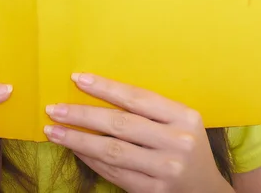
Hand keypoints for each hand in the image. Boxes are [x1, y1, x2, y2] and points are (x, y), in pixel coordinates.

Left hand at [44, 74, 229, 192]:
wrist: (207, 191)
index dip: (105, 87)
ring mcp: (166, 168)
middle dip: (83, 114)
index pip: (136, 97)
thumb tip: (99, 92)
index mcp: (184, 116)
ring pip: (112, 150)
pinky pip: (115, 172)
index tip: (77, 78)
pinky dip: (91, 160)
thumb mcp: (179, 122)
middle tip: (55, 109)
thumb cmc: (186, 146)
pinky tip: (75, 149)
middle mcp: (177, 141)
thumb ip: (150, 110)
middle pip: (120, 123)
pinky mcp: (154, 191)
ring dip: (78, 139)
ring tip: (54, 130)